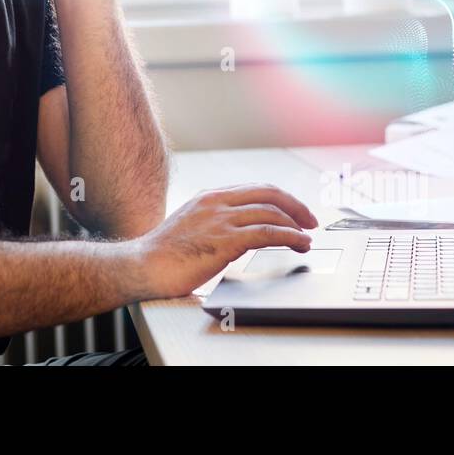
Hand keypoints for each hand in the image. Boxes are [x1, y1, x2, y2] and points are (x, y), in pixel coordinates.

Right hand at [126, 184, 318, 300]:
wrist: (143, 266)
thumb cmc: (163, 254)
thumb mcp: (191, 226)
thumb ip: (214, 223)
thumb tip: (239, 233)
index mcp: (209, 197)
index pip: (255, 188)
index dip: (281, 198)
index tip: (295, 211)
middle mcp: (217, 202)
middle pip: (268, 193)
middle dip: (295, 206)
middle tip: (310, 220)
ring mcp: (221, 219)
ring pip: (271, 212)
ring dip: (296, 224)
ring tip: (308, 237)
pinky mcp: (225, 240)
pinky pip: (267, 233)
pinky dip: (289, 237)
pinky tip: (299, 244)